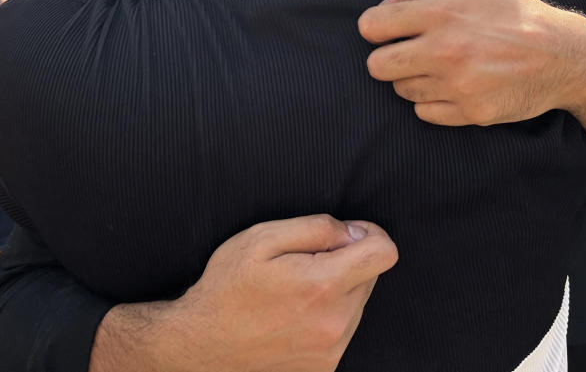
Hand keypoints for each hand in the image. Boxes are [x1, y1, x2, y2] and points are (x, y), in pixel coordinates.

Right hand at [91, 215, 397, 371]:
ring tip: (295, 290)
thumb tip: (355, 231)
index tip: (345, 234)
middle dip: (347, 261)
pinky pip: (345, 328)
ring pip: (359, 303)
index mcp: (323, 286)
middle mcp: (336, 323)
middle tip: (305, 262)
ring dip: (338, 289)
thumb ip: (317, 228)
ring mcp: (332, 350)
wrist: (200, 345)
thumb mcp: (262, 238)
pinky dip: (329, 315)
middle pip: (372, 276)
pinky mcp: (325, 367)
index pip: (385, 252)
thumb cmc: (226, 288)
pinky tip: (295, 314)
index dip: (369, 233)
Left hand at [358, 0, 585, 125]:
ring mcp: (457, 86)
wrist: (563, 55)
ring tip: (440, 66)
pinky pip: (423, 113)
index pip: (371, 26)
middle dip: (386, 57)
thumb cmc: (512, 11)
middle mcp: (445, 51)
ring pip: (400, 90)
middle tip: (409, 51)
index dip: (376, 26)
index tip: (390, 28)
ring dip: (413, 78)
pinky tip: (452, 85)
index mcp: (441, 14)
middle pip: (376, 66)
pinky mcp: (470, 113)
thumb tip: (385, 6)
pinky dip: (431, 101)